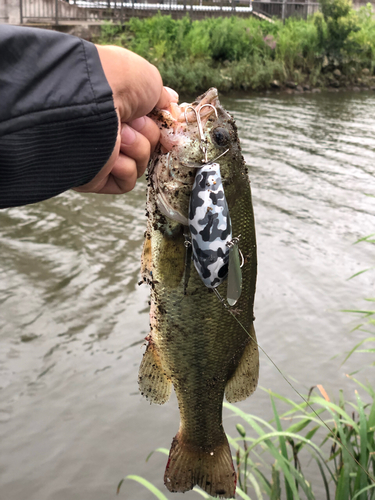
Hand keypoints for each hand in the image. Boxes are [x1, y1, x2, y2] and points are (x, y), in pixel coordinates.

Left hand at [74, 45, 177, 194]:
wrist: (92, 97)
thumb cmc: (119, 82)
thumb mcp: (150, 80)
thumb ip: (162, 98)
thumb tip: (171, 106)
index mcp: (118, 108)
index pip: (147, 124)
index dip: (158, 122)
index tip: (165, 118)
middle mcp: (108, 130)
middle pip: (148, 143)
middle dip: (147, 132)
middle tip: (133, 121)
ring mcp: (103, 154)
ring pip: (140, 162)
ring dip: (137, 147)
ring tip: (120, 134)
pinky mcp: (97, 177)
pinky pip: (127, 181)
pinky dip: (125, 168)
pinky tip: (112, 153)